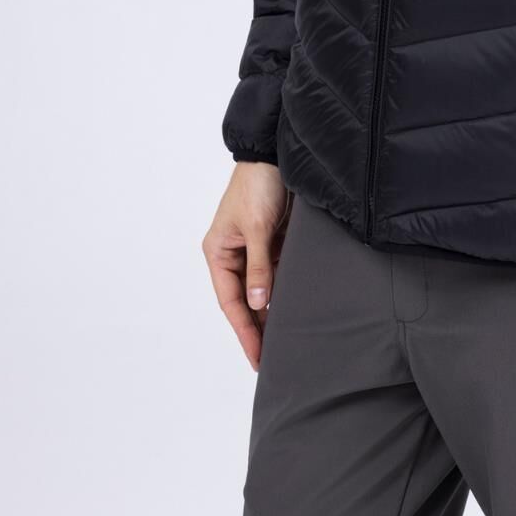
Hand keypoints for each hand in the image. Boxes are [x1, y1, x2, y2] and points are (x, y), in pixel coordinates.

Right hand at [202, 161, 290, 370]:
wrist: (276, 155)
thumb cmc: (258, 186)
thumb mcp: (257, 227)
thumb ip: (259, 266)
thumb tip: (257, 303)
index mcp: (219, 252)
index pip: (230, 301)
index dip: (244, 331)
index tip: (257, 357)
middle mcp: (234, 254)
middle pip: (245, 301)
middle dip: (257, 328)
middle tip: (272, 360)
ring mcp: (256, 250)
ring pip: (263, 291)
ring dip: (273, 313)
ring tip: (287, 342)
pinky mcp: (275, 243)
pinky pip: (279, 275)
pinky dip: (286, 292)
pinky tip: (296, 311)